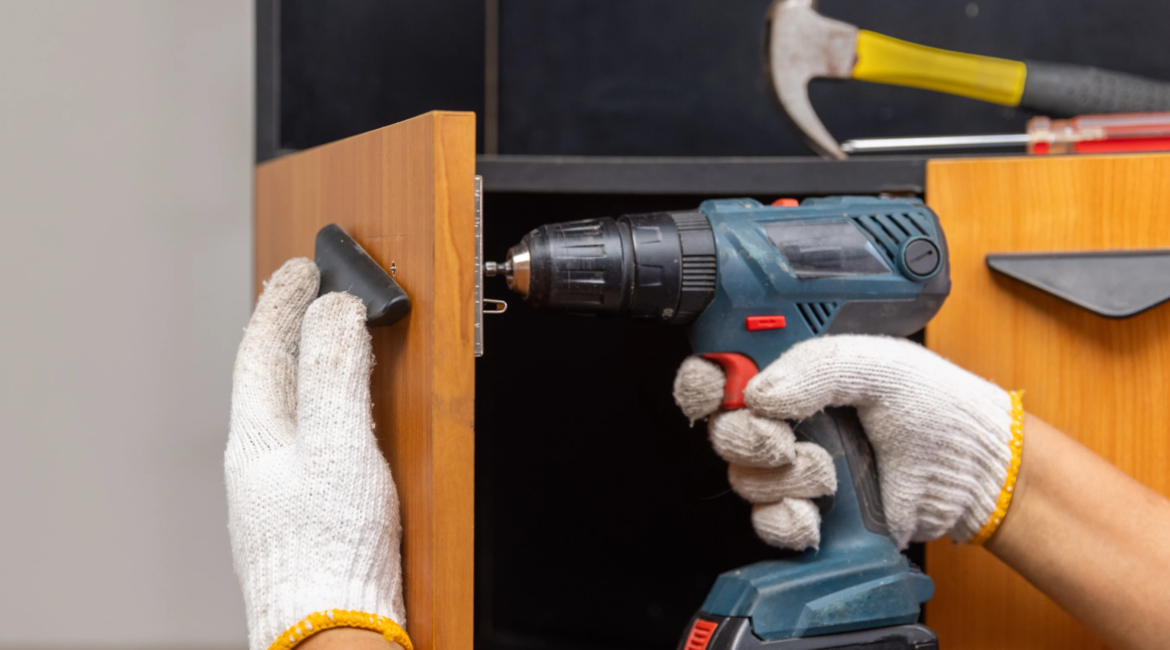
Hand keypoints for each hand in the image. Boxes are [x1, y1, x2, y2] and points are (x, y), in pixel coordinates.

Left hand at [226, 259, 408, 649]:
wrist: (334, 629)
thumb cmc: (331, 549)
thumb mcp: (339, 445)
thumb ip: (337, 374)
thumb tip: (336, 310)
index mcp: (257, 438)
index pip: (261, 348)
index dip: (282, 302)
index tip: (302, 267)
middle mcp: (259, 461)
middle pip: (270, 375)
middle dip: (291, 327)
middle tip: (313, 291)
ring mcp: (277, 489)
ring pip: (287, 406)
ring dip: (307, 363)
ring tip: (328, 339)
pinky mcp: (303, 513)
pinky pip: (306, 436)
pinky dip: (322, 404)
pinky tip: (342, 417)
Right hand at [674, 335, 1017, 549]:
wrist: (967, 468)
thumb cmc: (931, 404)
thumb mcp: (875, 364)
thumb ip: (814, 367)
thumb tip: (758, 393)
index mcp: (789, 372)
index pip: (717, 374)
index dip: (703, 384)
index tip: (719, 391)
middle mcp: (782, 419)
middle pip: (722, 432)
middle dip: (749, 439)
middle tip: (784, 438)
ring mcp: (791, 467)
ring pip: (744, 480)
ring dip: (785, 479)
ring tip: (828, 470)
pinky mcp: (806, 511)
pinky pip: (766, 524)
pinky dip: (787, 520)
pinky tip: (817, 511)